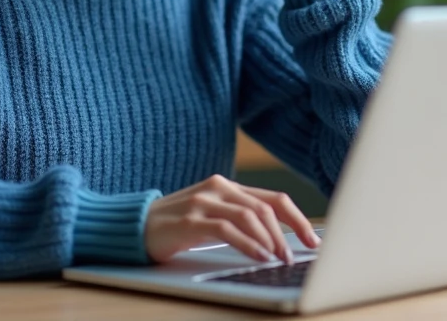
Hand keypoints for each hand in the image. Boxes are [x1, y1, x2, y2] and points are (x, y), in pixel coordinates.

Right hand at [144, 174, 320, 264]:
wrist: (135, 225)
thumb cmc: (177, 226)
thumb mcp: (212, 217)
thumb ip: (239, 220)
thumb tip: (277, 242)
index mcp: (228, 187)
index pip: (273, 199)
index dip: (298, 220)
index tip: (312, 241)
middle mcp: (219, 189)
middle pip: (266, 207)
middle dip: (287, 233)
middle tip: (294, 256)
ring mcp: (204, 202)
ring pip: (250, 216)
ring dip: (270, 240)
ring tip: (278, 259)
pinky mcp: (191, 219)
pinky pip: (227, 229)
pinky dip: (248, 244)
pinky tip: (258, 256)